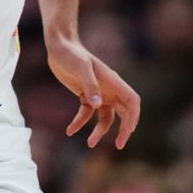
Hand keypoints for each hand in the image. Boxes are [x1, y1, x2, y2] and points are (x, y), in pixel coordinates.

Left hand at [46, 34, 140, 149]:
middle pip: (124, 112)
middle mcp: (109, 89)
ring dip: (99, 131)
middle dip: (123, 129)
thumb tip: (98, 106)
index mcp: (113, 81)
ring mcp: (98, 93)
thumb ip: (90, 85)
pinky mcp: (85, 95)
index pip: (132, 101)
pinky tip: (69, 131)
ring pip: (105, 117)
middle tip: (119, 146)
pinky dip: (80, 123)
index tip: (128, 131)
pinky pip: (86, 114)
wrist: (59, 46)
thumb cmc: (71, 54)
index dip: (134, 117)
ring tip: (90, 143)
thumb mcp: (80, 67)